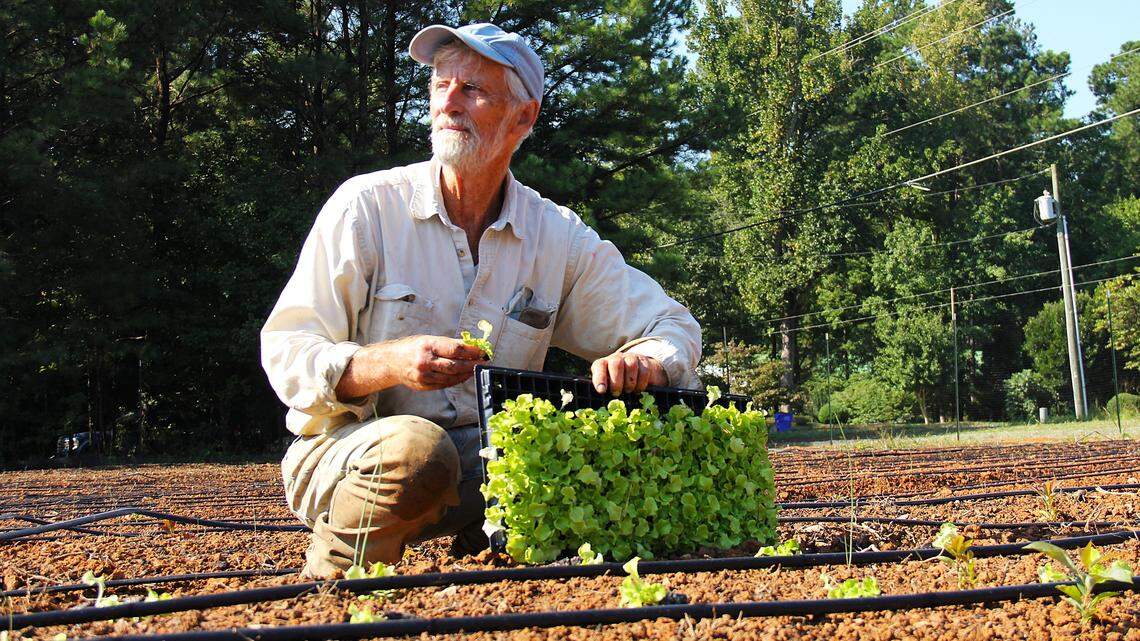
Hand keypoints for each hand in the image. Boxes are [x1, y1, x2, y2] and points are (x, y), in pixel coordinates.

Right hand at [337, 335, 485, 398]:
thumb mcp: (429, 340)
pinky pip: (445, 384)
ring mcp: (423, 376)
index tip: (482, 351)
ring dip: (466, 374)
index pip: (455, 349)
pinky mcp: (423, 386)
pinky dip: (456, 380)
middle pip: (455, 365)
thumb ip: (449, 344)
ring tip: (475, 369)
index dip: (472, 351)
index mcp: (427, 345)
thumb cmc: (413, 348)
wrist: (391, 362)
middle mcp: (424, 361)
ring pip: (451, 377)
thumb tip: (472, 346)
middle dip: (472, 364)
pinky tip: (463, 376)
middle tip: (484, 362)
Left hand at [590, 352, 666, 395]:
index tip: (602, 391)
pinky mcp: (644, 361)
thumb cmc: (618, 383)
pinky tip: (638, 389)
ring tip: (628, 391)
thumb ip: (605, 390)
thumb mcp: (608, 386)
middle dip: (616, 381)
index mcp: (604, 364)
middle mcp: (616, 358)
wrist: (637, 372)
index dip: (600, 378)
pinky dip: (642, 382)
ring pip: (631, 365)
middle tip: (616, 393)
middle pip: (616, 364)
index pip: (599, 366)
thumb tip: (604, 401)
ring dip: (630, 382)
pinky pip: (644, 370)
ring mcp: (631, 358)